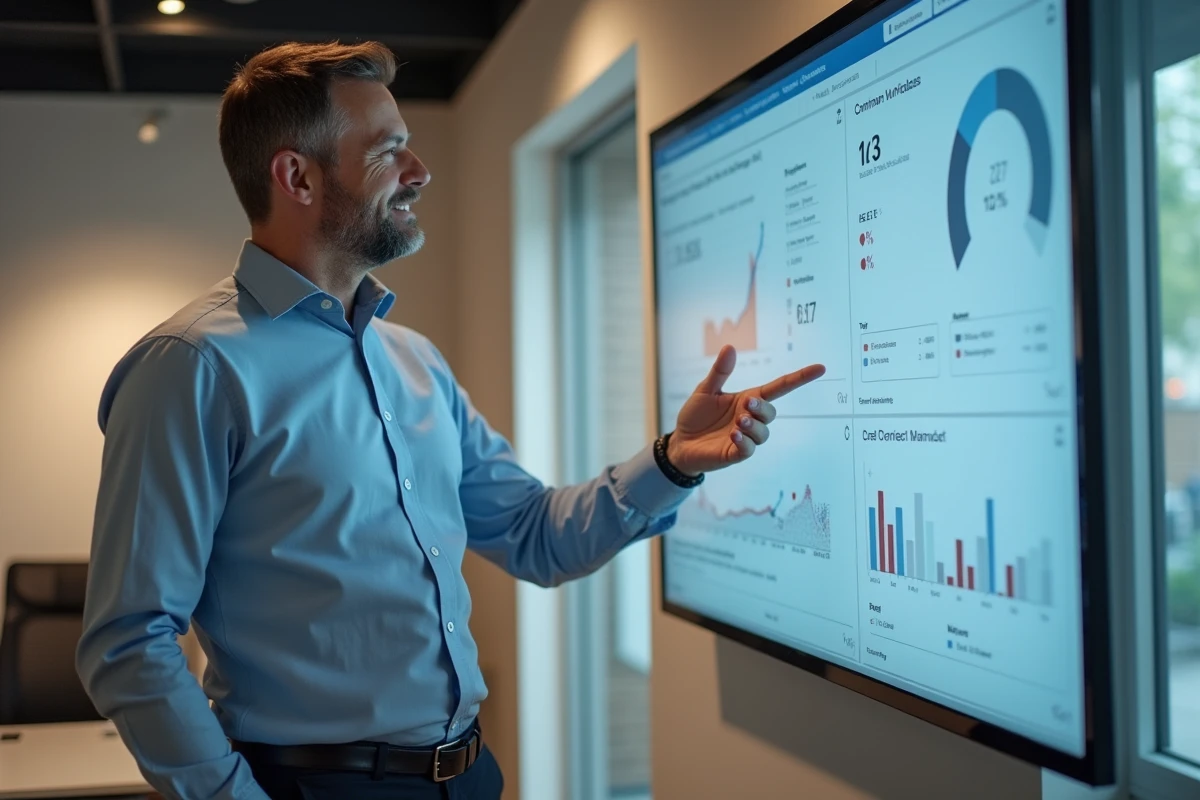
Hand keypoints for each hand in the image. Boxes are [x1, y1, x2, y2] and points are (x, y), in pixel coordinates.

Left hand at [666, 345, 824, 475]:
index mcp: (747, 399)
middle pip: (771, 412)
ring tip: (739, 422)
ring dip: (754, 425)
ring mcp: (745, 438)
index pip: (779, 388)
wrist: (680, 442)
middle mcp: (750, 418)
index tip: (819, 368)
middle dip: (762, 407)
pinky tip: (734, 435)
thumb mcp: (705, 389)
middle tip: (747, 404)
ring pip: (763, 433)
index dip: (799, 378)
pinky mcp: (735, 454)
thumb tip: (730, 347)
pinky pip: (748, 450)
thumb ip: (720, 371)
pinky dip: (744, 442)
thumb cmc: (695, 416)